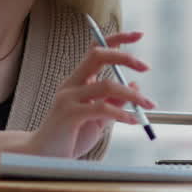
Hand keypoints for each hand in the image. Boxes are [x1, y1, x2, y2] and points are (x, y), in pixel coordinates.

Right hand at [25, 31, 154, 158]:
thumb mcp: (98, 118)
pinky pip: (101, 108)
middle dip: (125, 57)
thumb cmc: (69, 136)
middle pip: (98, 56)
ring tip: (148, 105)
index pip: (96, 50)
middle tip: (145, 67)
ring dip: (133, 95)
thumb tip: (134, 86)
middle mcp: (71, 84)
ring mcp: (68, 98)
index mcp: (77, 81)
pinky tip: (132, 120)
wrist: (43, 156)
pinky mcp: (70, 115)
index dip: (117, 39)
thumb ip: (113, 102)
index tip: (139, 35)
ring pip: (107, 85)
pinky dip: (122, 113)